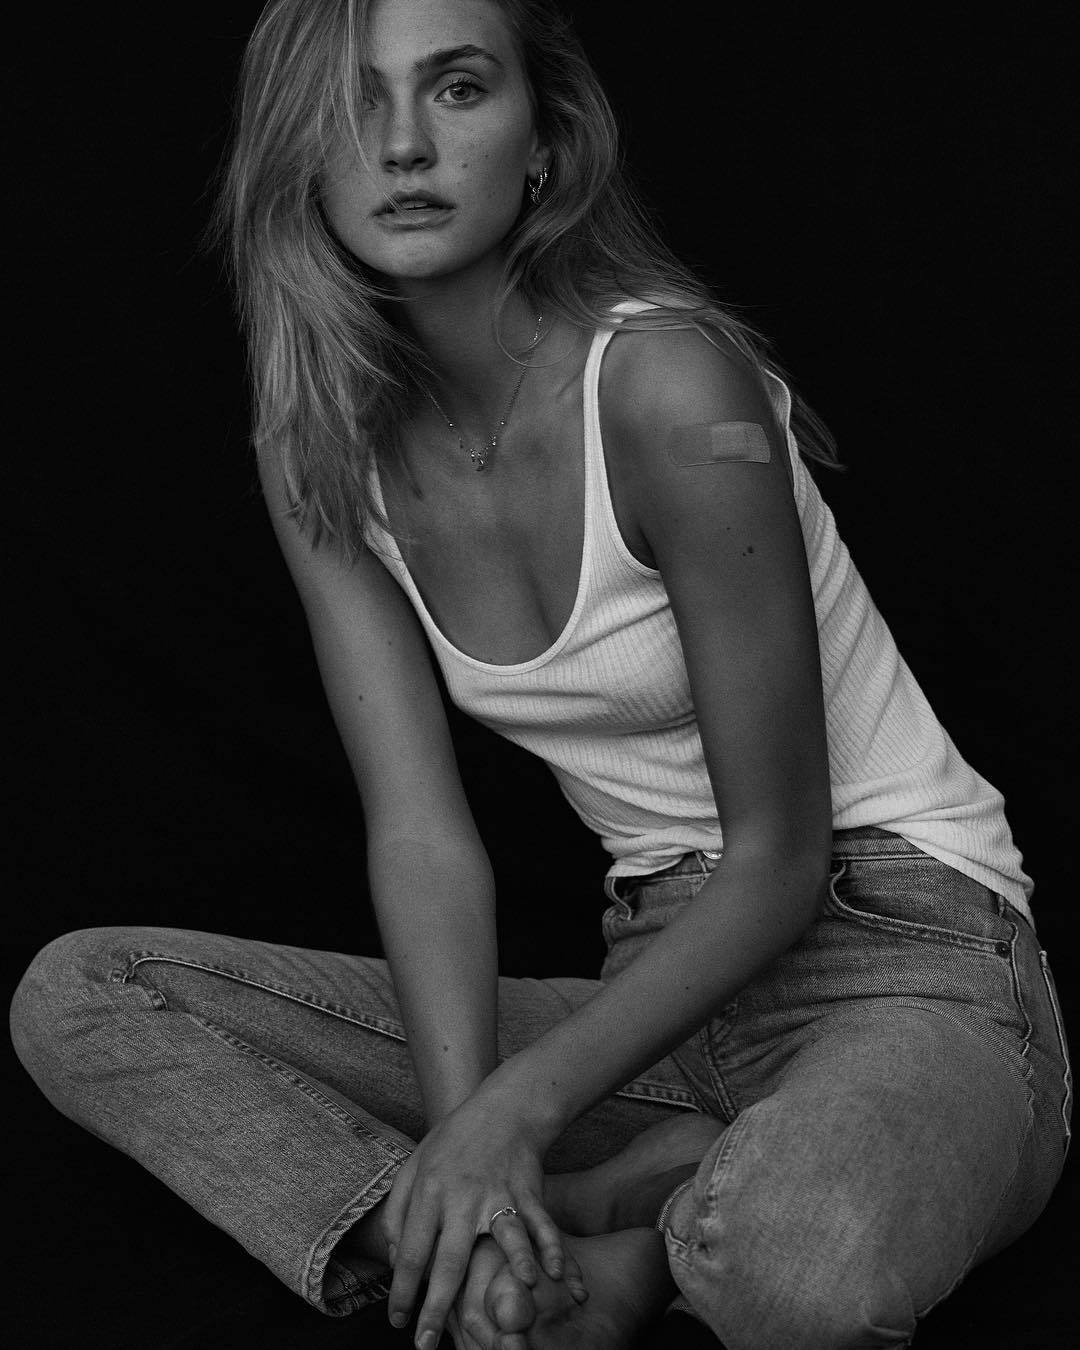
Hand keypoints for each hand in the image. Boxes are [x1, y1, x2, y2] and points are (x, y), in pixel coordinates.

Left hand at [381, 1088, 564, 1348]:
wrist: (503, 1109)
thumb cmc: (454, 1141)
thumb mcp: (415, 1166)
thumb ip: (400, 1212)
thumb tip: (395, 1260)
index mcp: (430, 1191)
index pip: (412, 1251)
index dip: (402, 1291)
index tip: (398, 1322)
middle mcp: (463, 1197)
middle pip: (449, 1260)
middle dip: (437, 1308)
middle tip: (426, 1344)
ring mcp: (499, 1194)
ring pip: (503, 1239)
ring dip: (507, 1274)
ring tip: (508, 1312)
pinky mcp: (528, 1192)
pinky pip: (542, 1225)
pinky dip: (552, 1250)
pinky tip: (558, 1276)